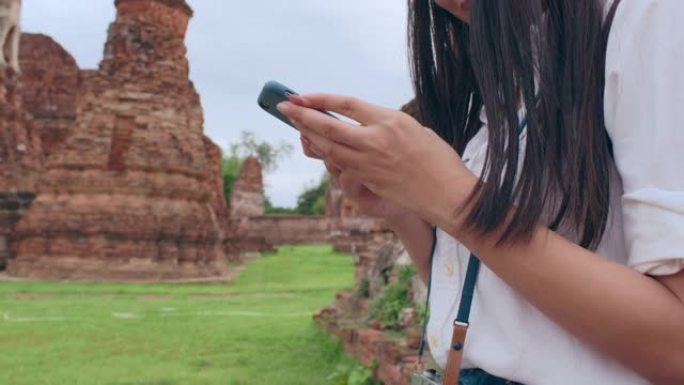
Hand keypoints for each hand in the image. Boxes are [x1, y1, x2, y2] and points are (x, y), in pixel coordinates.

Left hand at [280, 94, 478, 232]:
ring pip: (328, 147)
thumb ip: (388, 125)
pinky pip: (339, 165)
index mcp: (390, 120)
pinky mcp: (368, 181)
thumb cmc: (438, 159)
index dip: (321, 99)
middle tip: (284, 107)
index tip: (303, 96)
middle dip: (302, 115)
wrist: (447, 193)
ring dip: (309, 135)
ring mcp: (369, 163)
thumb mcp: (416, 130)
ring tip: (295, 125)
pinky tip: (316, 147)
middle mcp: (376, 139)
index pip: (346, 104)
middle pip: (329, 125)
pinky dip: (325, 154)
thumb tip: (367, 124)